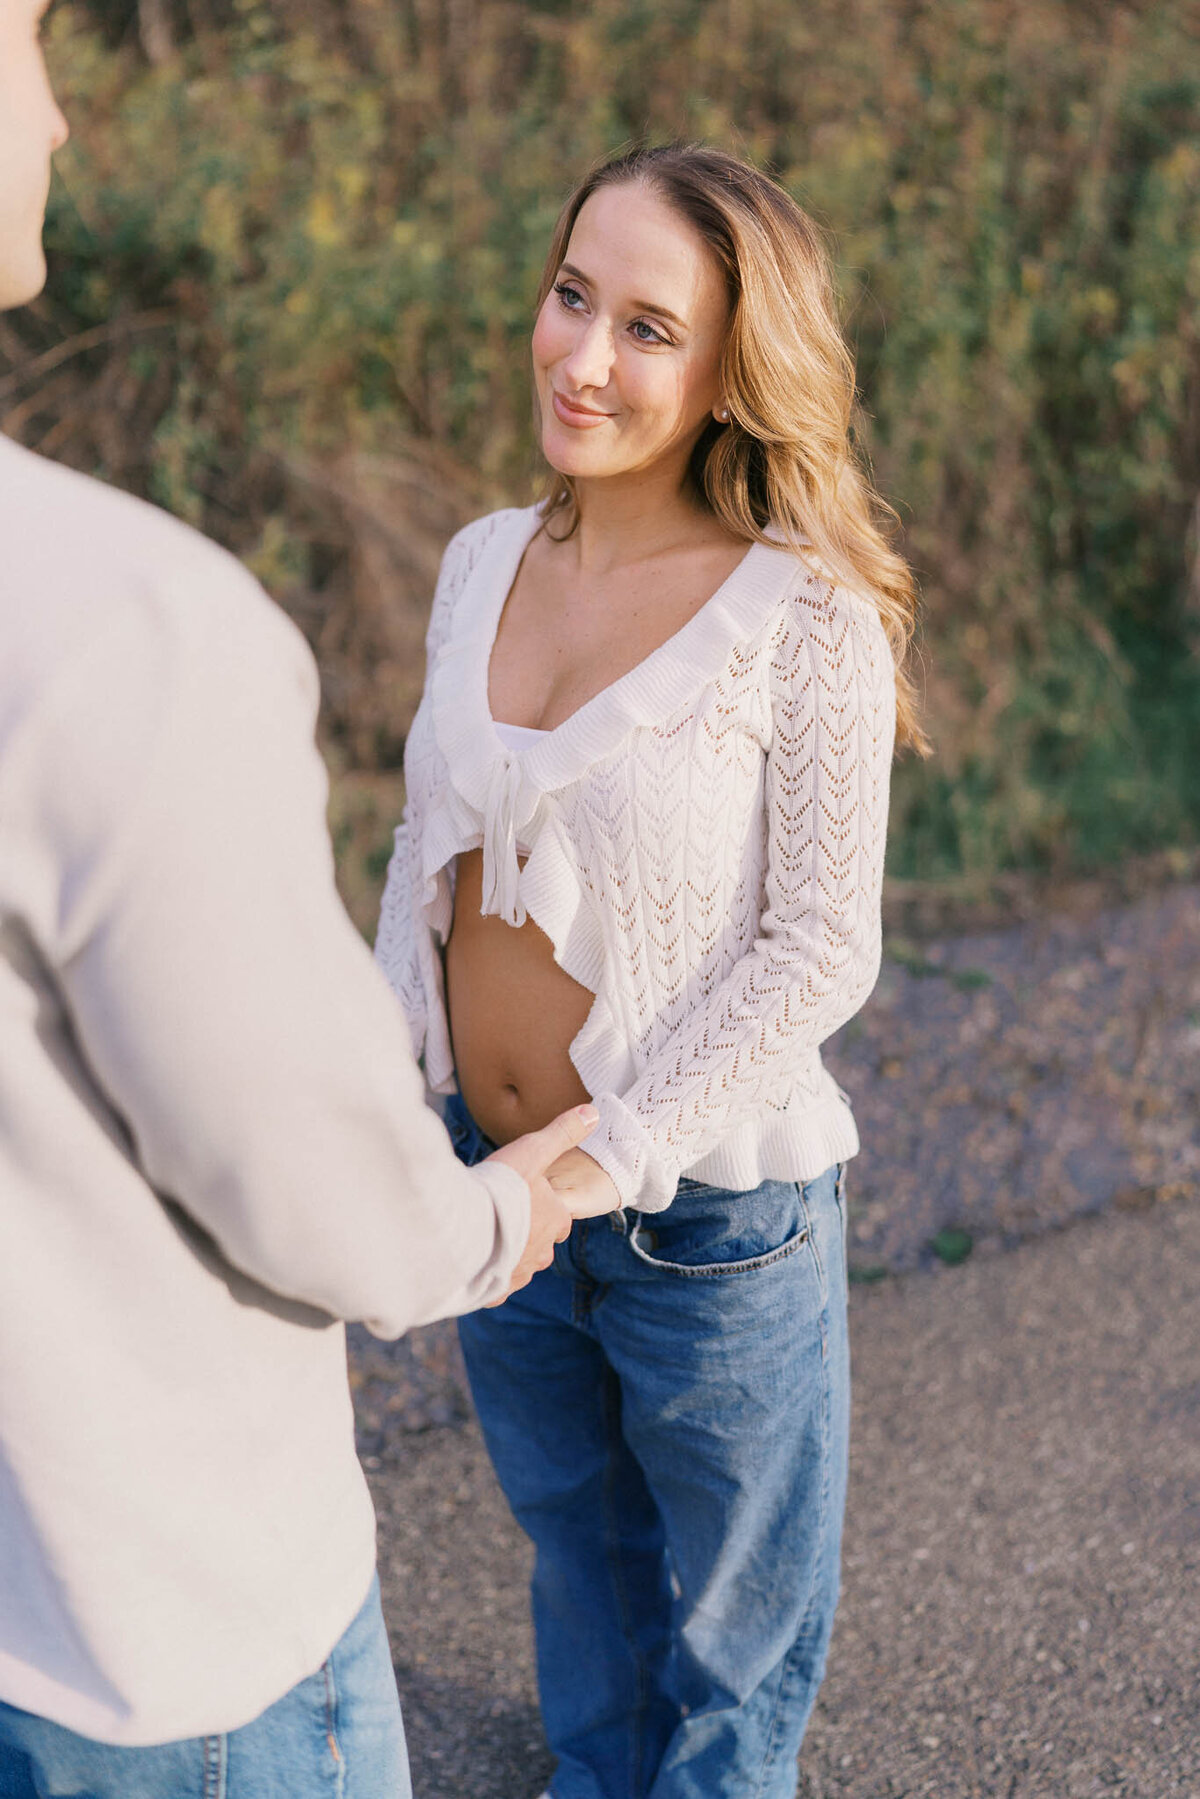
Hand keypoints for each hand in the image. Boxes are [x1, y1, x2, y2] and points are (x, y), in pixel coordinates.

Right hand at [484, 1104, 610, 1301]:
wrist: (463, 1227)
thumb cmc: (500, 1187)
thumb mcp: (534, 1151)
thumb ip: (563, 1133)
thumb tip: (594, 1113)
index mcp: (555, 1218)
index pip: (561, 1219)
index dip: (549, 1210)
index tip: (533, 1203)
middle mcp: (542, 1250)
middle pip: (542, 1246)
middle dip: (530, 1235)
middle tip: (507, 1220)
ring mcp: (518, 1272)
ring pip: (521, 1267)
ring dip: (511, 1255)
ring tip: (490, 1241)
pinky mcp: (495, 1290)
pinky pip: (498, 1288)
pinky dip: (490, 1279)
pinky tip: (476, 1266)